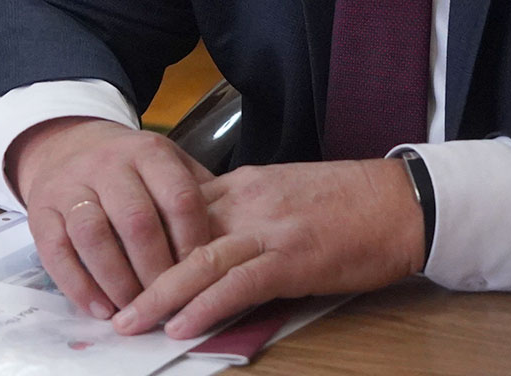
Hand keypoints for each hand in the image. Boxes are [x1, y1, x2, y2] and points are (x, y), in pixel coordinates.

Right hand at [7, 117, 214, 319]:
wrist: (66, 145)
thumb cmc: (131, 169)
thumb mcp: (168, 165)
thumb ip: (198, 194)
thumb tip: (233, 241)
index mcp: (148, 152)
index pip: (179, 198)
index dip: (191, 242)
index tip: (200, 275)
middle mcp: (107, 164)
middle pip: (135, 220)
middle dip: (155, 269)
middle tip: (168, 301)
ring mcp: (70, 186)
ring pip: (93, 234)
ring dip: (117, 280)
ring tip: (134, 308)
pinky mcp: (40, 210)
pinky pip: (56, 251)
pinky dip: (78, 285)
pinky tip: (100, 309)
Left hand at [112, 158, 424, 338]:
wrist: (402, 201)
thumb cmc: (348, 204)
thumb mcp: (282, 196)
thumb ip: (243, 215)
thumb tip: (209, 247)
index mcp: (241, 185)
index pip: (174, 208)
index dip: (142, 242)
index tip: (115, 268)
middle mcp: (245, 200)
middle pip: (175, 235)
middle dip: (138, 273)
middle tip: (108, 305)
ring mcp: (268, 228)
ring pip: (198, 260)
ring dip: (159, 295)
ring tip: (129, 321)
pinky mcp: (293, 257)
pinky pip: (238, 283)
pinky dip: (205, 305)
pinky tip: (181, 324)